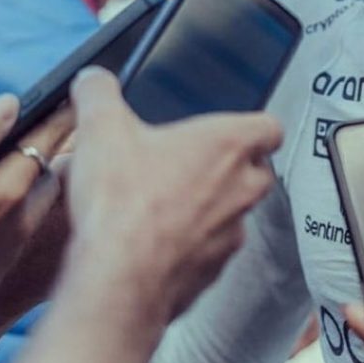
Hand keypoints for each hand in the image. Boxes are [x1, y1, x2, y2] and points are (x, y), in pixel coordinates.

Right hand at [0, 97, 73, 362]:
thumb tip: (13, 104)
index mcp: (8, 193)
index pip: (50, 140)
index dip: (61, 113)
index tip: (76, 94)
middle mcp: (23, 223)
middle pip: (52, 171)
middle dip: (50, 147)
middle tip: (47, 122)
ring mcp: (13, 251)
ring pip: (39, 202)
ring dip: (33, 179)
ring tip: (18, 159)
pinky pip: (21, 229)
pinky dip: (17, 209)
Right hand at [63, 68, 282, 328]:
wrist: (117, 282)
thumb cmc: (122, 205)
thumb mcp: (100, 129)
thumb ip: (99, 93)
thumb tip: (93, 80)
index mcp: (228, 145)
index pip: (270, 127)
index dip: (253, 126)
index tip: (231, 129)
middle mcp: (241, 189)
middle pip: (256, 171)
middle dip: (229, 167)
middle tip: (189, 165)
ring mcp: (231, 234)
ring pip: (234, 214)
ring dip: (209, 208)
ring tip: (165, 205)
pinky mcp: (212, 273)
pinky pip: (210, 253)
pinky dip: (190, 247)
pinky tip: (155, 243)